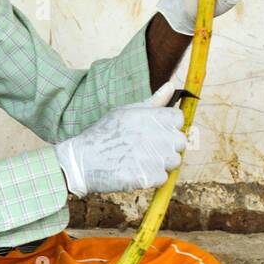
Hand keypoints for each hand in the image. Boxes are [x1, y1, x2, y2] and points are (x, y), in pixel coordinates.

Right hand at [53, 95, 186, 196]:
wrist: (82, 161)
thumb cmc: (102, 135)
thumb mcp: (125, 112)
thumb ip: (152, 101)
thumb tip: (171, 86)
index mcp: (151, 116)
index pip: (178, 119)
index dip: (168, 126)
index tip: (155, 132)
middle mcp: (157, 135)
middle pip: (180, 141)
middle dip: (167, 146)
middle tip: (145, 149)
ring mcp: (156, 157)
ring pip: (173, 161)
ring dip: (160, 163)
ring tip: (138, 161)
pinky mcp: (151, 177)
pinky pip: (163, 177)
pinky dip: (151, 178)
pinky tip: (135, 172)